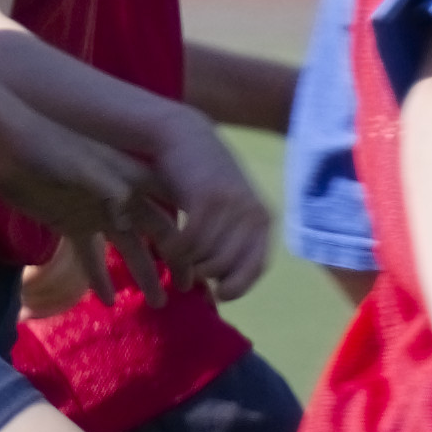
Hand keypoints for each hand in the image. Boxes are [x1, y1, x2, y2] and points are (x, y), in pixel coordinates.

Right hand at [129, 103, 273, 303]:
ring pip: (207, 256)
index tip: (218, 295)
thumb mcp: (228, 210)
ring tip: (176, 255)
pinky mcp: (206, 198)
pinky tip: (169, 245)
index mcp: (263, 220)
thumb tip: (227, 290)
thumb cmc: (202, 179)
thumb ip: (232, 242)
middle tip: (188, 270)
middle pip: (227, 267)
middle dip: (206, 274)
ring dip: (189, 262)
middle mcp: (253, 214)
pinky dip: (177, 250)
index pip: (256, 268)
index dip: (237, 286)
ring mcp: (232, 206)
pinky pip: (190, 242)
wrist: (184, 136)